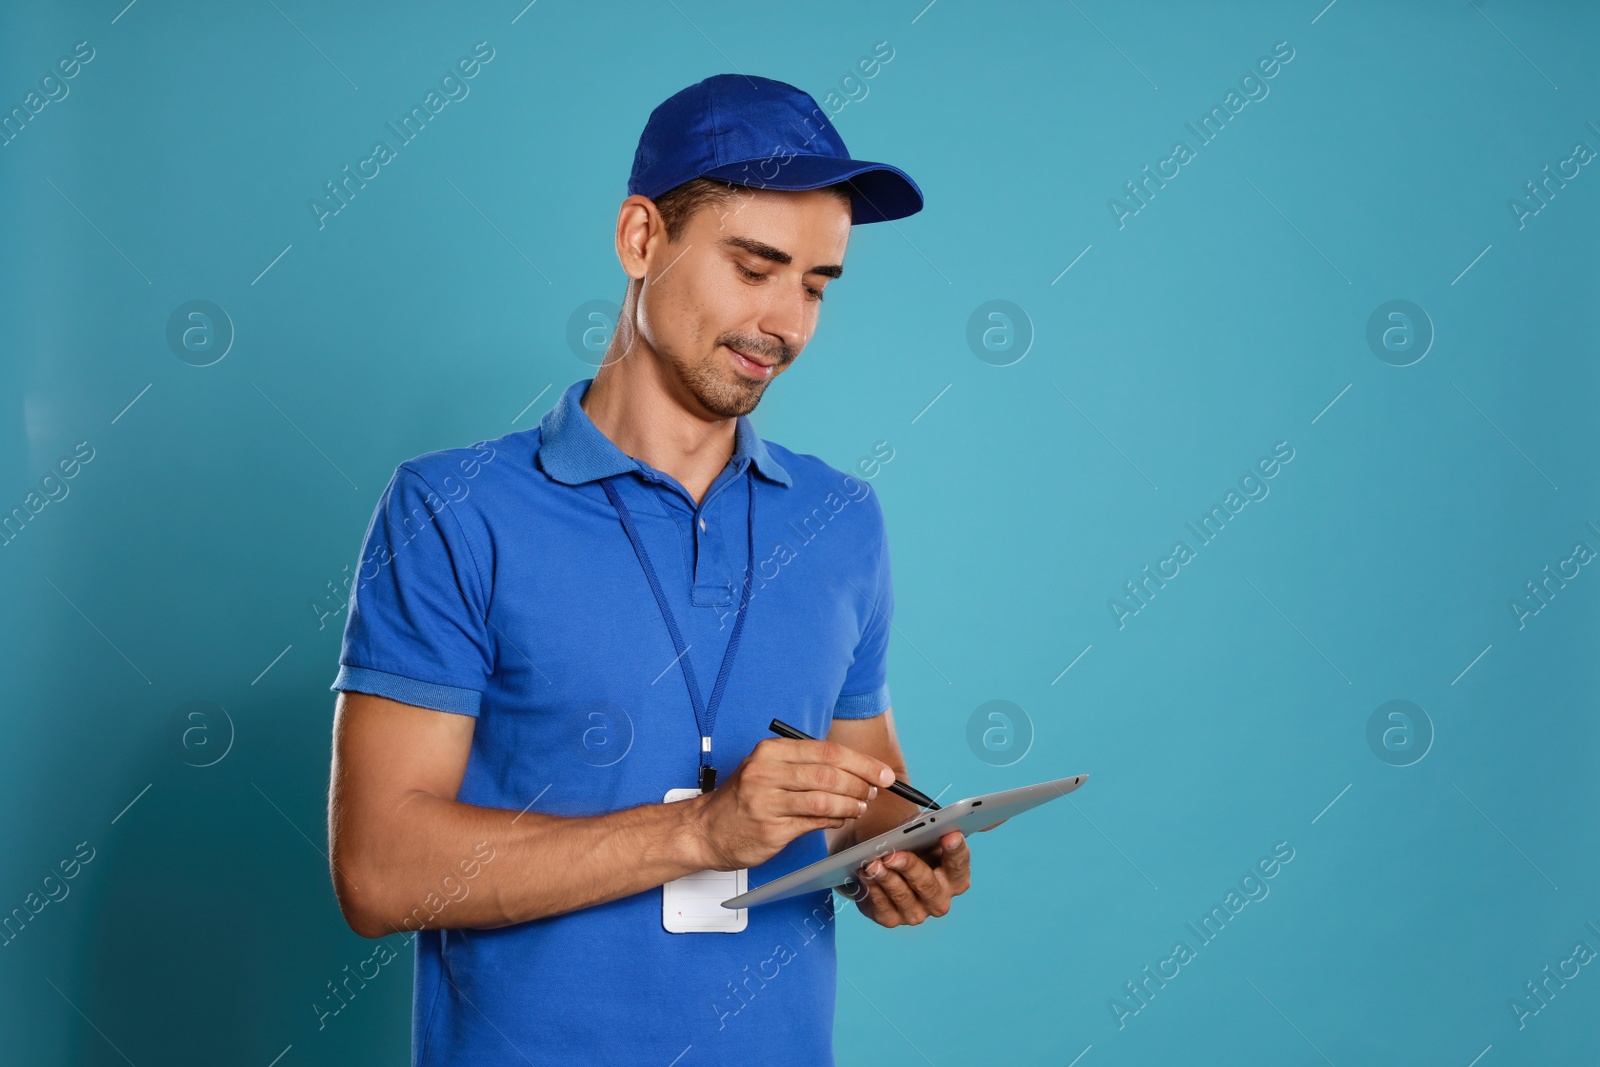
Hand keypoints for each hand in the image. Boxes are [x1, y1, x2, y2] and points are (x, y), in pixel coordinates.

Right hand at [683, 738, 894, 870]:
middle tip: (873, 791)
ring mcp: (767, 802)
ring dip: (850, 804)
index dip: (861, 762)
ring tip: (859, 807)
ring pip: (824, 799)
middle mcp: (766, 773)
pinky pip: (813, 822)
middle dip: (860, 783)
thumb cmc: (744, 797)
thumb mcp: (768, 769)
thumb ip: (805, 765)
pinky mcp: (770, 829)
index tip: (882, 772)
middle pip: (828, 774)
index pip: (826, 751)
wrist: (706, 830)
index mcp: (770, 752)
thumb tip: (856, 769)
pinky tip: (840, 819)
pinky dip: (834, 820)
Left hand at [837, 828, 972, 926]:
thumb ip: (955, 822)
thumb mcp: (930, 827)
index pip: (960, 866)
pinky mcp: (890, 918)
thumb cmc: (912, 841)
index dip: (956, 851)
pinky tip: (864, 874)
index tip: (950, 835)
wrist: (882, 855)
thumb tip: (999, 815)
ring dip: (888, 880)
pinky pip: (882, 908)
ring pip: (904, 898)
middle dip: (911, 868)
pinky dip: (873, 890)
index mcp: (956, 877)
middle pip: (929, 887)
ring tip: (874, 863)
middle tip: (894, 853)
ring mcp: (916, 913)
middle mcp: (940, 899)